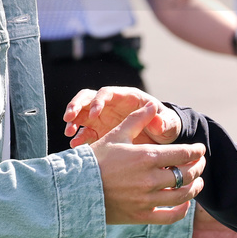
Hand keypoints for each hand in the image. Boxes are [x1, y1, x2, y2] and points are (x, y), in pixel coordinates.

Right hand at [64, 86, 182, 146]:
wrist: (161, 140)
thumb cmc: (165, 126)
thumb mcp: (167, 125)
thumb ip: (163, 122)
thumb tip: (157, 120)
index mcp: (126, 98)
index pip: (107, 93)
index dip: (98, 101)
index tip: (95, 114)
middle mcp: (112, 105)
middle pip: (88, 98)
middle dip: (77, 105)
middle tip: (69, 118)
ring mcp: (103, 118)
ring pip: (82, 113)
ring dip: (73, 121)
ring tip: (69, 132)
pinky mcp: (99, 131)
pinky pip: (84, 132)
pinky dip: (78, 137)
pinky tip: (75, 145)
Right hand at [90, 102, 204, 224]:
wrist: (75, 188)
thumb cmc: (95, 159)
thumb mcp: (116, 135)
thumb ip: (137, 119)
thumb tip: (152, 105)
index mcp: (146, 156)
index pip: (183, 154)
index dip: (196, 151)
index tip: (200, 150)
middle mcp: (150, 179)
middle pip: (187, 174)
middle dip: (198, 167)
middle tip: (200, 163)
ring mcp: (146, 200)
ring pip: (182, 195)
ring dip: (194, 188)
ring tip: (197, 182)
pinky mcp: (141, 216)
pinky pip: (170, 216)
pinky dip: (182, 210)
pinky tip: (184, 203)